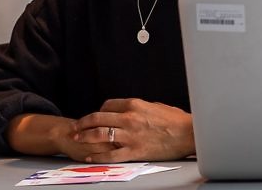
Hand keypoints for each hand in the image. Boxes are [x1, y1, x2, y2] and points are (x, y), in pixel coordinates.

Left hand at [71, 98, 194, 162]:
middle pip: (98, 118)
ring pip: (100, 135)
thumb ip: (139, 108)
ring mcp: (130, 135)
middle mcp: (129, 118)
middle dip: (83, 122)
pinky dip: (98, 156)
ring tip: (77, 139)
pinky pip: (110, 154)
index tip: (95, 116)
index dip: (98, 110)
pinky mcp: (134, 151)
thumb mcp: (155, 106)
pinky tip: (90, 157)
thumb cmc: (176, 120)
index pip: (107, 105)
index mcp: (134, 105)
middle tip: (74, 127)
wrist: (187, 134)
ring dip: (85, 136)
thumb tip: (130, 111)